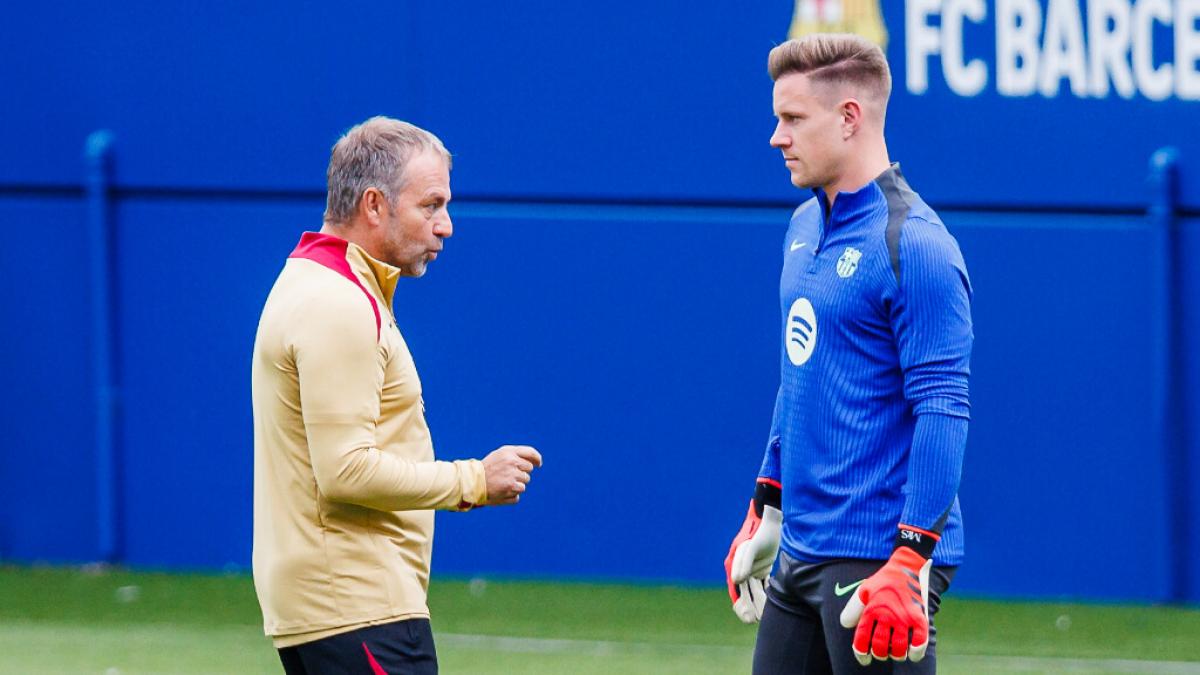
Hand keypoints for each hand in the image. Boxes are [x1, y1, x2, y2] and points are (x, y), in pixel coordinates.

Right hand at [481, 445, 541, 504]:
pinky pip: (518, 494)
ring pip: (525, 483)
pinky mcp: (511, 488)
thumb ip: (517, 455)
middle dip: (521, 473)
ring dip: (516, 484)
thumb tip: (536, 462)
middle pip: (529, 469)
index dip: (537, 459)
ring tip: (502, 483)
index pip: (531, 453)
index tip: (539, 464)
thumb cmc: (487, 468)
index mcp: (509, 452)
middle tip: (507, 475)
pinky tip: (500, 490)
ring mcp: (512, 475)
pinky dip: (511, 494)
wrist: (472, 482)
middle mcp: (512, 462)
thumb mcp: (500, 456)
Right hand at [723, 479, 781, 623]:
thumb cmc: (759, 533)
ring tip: (765, 615)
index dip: (741, 605)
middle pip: (745, 593)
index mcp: (735, 565)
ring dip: (759, 602)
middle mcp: (742, 569)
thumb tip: (737, 580)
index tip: (748, 618)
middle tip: (757, 620)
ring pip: (755, 590)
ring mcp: (752, 569)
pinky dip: (767, 593)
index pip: (736, 590)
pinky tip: (773, 602)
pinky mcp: (763, 567)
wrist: (772, 521)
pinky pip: (764, 584)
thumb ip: (743, 562)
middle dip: (750, 607)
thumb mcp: (751, 546)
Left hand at [838, 546, 931, 663]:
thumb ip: (853, 608)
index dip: (861, 653)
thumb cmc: (884, 581)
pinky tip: (912, 654)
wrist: (907, 566)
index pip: (862, 639)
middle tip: (880, 653)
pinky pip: (919, 642)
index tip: (864, 659)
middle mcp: (886, 615)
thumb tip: (846, 626)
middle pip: (880, 647)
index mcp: (871, 610)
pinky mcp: (919, 617)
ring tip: (894, 652)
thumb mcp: (863, 590)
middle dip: (879, 654)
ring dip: (895, 655)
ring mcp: (904, 617)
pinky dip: (916, 652)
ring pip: (898, 649)